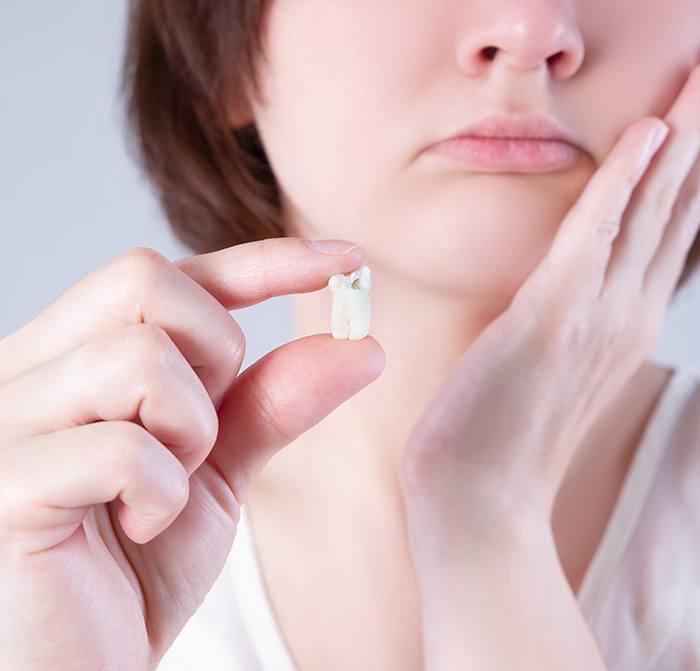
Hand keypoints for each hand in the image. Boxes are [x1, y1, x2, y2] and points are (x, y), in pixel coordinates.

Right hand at [0, 239, 383, 670]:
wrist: (75, 668)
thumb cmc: (133, 570)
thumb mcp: (217, 473)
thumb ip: (274, 404)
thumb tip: (361, 346)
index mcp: (74, 356)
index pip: (175, 275)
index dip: (264, 260)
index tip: (347, 260)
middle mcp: (27, 370)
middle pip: (147, 280)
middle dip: (213, 352)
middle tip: (199, 435)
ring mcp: (5, 423)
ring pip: (139, 358)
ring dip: (189, 433)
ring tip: (163, 494)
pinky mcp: (3, 486)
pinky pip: (123, 448)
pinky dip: (162, 493)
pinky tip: (137, 528)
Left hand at [399, 62, 699, 669]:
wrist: (480, 501)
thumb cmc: (502, 438)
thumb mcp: (550, 371)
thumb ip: (570, 324)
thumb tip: (569, 286)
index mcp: (622, 324)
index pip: (668, 231)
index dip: (688, 174)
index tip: (697, 123)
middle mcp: (625, 314)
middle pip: (679, 210)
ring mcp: (596, 317)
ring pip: (653, 211)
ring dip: (683, 139)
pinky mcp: (551, 319)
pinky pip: (593, 235)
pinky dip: (622, 183)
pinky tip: (646, 136)